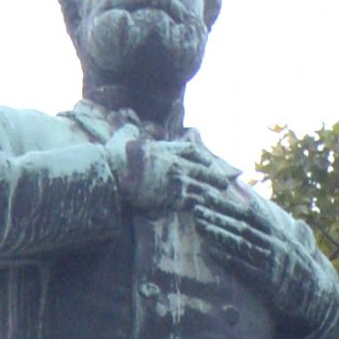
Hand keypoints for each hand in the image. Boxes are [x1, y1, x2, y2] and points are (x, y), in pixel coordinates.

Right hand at [113, 134, 231, 215]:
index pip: (192, 151)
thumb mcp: (124, 136)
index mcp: (168, 149)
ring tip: (217, 199)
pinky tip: (203, 211)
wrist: (114, 174)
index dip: (201, 158)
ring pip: (201, 189)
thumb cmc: (115, 156)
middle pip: (203, 171)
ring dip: (208, 194)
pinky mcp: (171, 199)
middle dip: (214, 178)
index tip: (207, 163)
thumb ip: (130, 131)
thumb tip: (129, 127)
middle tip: (224, 183)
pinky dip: (197, 207)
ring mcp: (176, 182)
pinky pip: (190, 204)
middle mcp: (176, 165)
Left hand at [182, 173, 332, 328]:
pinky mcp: (267, 281)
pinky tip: (209, 251)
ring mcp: (271, 262)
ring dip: (218, 232)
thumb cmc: (303, 273)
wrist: (317, 299)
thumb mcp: (299, 249)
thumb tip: (295, 221)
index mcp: (279, 234)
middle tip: (196, 206)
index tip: (209, 194)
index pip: (250, 213)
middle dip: (218, 215)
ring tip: (199, 224)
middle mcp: (275, 244)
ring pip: (240, 243)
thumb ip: (290, 232)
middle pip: (242, 225)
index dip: (229, 203)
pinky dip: (225, 258)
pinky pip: (242, 266)